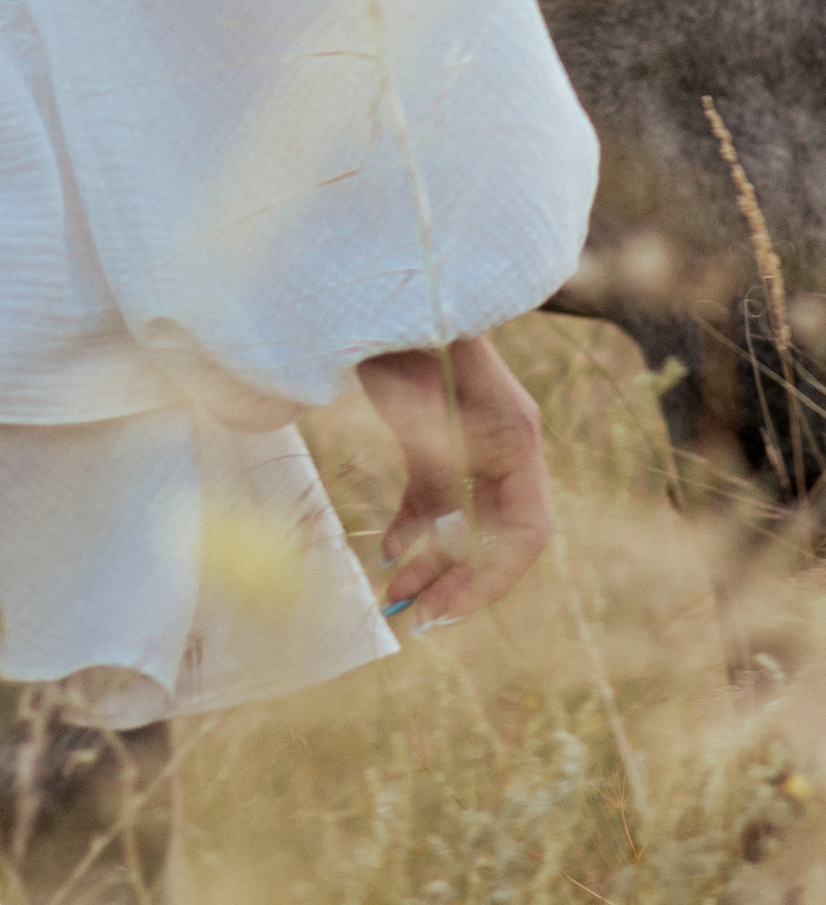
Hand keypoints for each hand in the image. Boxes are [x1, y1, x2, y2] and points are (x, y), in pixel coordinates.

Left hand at [355, 336, 552, 627]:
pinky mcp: (435, 436)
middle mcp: (503, 447)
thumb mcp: (419, 402)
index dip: (491, 578)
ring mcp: (470, 443)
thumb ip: (431, 468)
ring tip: (392, 596)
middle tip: (414, 620)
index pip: (525, 532)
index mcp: (516, 440)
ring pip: (463, 524)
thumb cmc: (405, 335)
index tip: (446, 611)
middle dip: (458, 582)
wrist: (378, 285)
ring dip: (433, 563)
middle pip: (495, 536)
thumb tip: (423, 545)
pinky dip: (416, 530)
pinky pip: (436, 500)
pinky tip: (389, 552)